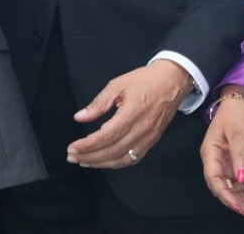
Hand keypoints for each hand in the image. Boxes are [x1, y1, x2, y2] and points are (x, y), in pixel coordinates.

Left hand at [66, 61, 192, 168]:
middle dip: (90, 157)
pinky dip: (117, 163)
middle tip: (72, 157)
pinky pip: (134, 158)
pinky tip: (104, 161)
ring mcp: (149, 138)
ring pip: (123, 159)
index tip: (71, 148)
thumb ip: (98, 104)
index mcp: (131, 114)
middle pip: (113, 151)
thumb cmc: (143, 80)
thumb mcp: (117, 85)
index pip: (106, 136)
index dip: (87, 145)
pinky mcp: (152, 141)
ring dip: (102, 163)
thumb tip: (79, 118)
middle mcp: (141, 130)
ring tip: (84, 162)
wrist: (172, 81)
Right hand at [201, 85, 243, 221]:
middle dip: (235, 202)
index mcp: (210, 152)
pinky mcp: (233, 163)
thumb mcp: (239, 135)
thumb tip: (241, 178)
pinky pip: (236, 183)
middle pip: (221, 187)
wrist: (243, 102)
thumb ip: (240, 158)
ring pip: (229, 187)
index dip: (224, 194)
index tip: (238, 204)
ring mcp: (224, 163)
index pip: (214, 179)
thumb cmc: (236, 114)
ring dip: (241, 200)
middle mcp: (215, 160)